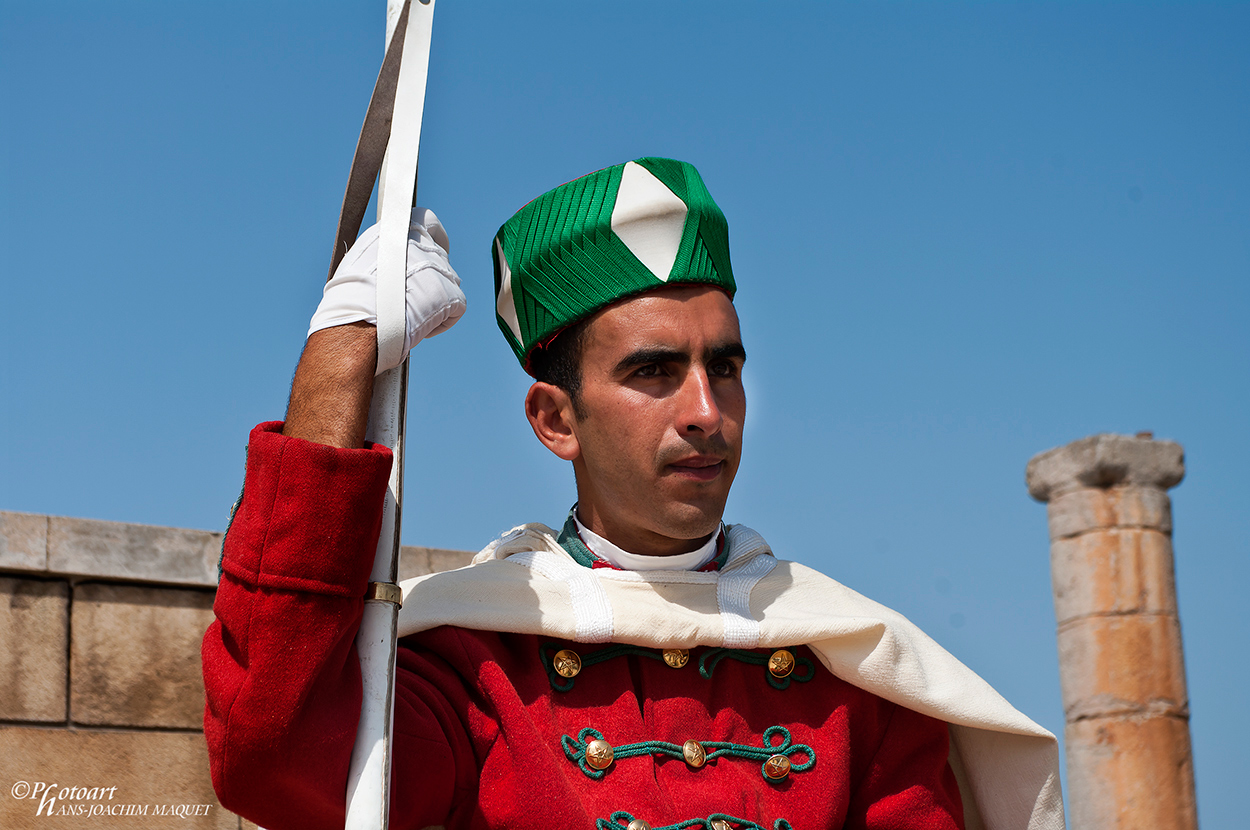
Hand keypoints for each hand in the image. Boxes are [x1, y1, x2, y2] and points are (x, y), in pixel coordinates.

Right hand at [308, 207, 466, 373]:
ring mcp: (441, 268)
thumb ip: (384, 252)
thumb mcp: (362, 257)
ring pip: (448, 284)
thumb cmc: (351, 294)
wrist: (360, 316)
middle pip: (439, 257)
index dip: (434, 236)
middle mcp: (424, 243)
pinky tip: (420, 330)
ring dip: (434, 300)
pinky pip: (455, 309)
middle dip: (431, 276)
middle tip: (415, 297)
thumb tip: (388, 262)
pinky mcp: (452, 295)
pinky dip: (441, 322)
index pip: (428, 220)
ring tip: (409, 316)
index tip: (433, 247)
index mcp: (400, 229)